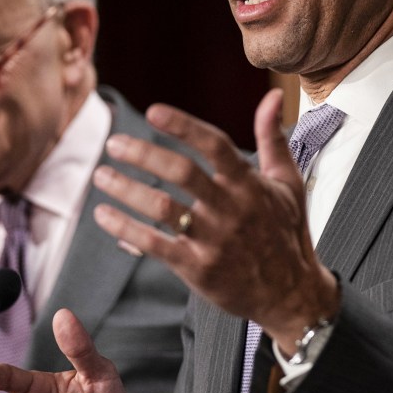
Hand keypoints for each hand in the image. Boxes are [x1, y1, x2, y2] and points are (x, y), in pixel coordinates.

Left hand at [92, 87, 338, 352]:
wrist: (291, 295)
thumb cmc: (286, 233)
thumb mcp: (288, 183)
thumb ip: (273, 138)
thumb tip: (273, 97)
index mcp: (249, 185)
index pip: (214, 145)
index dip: (183, 126)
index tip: (152, 112)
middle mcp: (231, 209)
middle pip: (182, 173)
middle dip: (143, 154)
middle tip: (114, 143)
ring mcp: (213, 240)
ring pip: (162, 208)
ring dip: (126, 189)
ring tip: (101, 176)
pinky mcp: (198, 268)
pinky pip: (154, 245)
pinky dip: (125, 228)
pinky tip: (104, 215)